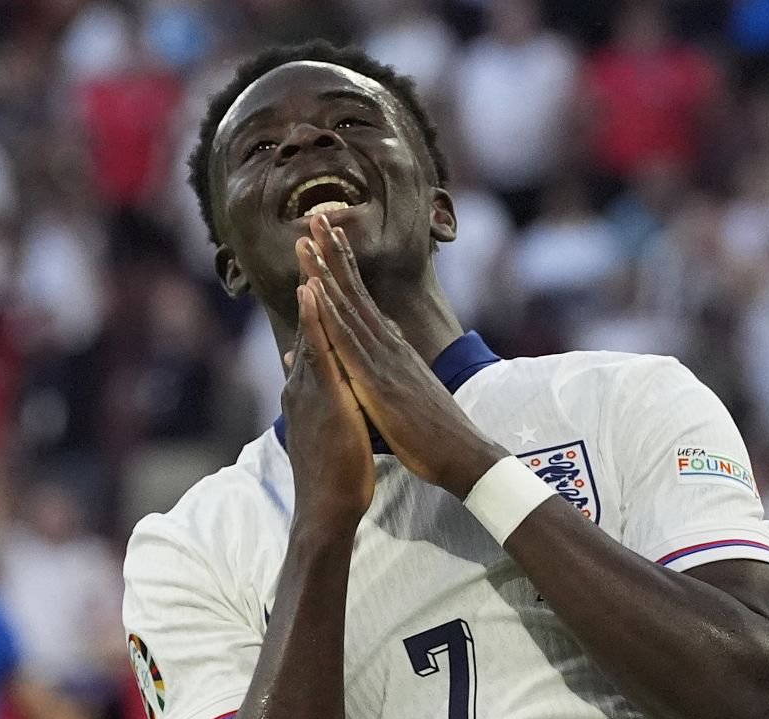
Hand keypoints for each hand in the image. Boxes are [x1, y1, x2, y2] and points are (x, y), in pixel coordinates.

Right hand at [281, 264, 374, 526]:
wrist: (328, 510)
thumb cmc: (336, 475)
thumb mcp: (333, 430)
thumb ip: (326, 405)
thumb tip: (324, 391)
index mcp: (314, 387)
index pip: (318, 334)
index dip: (320, 296)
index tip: (321, 260)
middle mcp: (307, 381)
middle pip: (313, 320)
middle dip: (311, 276)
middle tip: (308, 234)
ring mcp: (312, 388)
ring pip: (313, 328)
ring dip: (311, 286)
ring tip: (307, 247)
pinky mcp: (324, 399)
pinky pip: (321, 353)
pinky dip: (317, 322)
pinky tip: (316, 294)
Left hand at [298, 217, 499, 498]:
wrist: (461, 454)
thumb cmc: (431, 434)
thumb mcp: (400, 398)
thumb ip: (376, 376)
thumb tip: (356, 364)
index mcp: (390, 349)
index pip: (362, 300)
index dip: (344, 267)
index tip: (329, 237)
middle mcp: (387, 345)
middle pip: (354, 290)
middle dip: (333, 251)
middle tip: (315, 215)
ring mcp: (383, 359)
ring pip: (347, 305)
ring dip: (326, 269)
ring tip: (307, 237)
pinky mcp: (377, 380)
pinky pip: (347, 339)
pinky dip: (329, 311)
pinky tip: (314, 289)